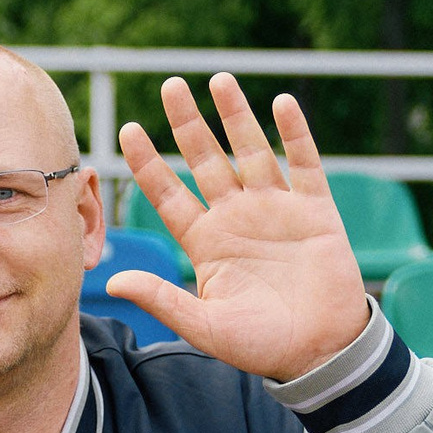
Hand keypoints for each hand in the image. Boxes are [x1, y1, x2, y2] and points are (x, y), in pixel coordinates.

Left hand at [110, 75, 370, 381]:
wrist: (319, 353)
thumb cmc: (260, 345)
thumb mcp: (204, 325)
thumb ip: (162, 299)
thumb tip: (113, 282)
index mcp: (206, 241)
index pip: (169, 193)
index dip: (148, 162)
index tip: (127, 130)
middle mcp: (237, 217)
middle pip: (206, 159)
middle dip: (188, 123)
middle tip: (169, 85)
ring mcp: (276, 210)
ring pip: (251, 150)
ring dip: (236, 115)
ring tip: (219, 79)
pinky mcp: (315, 211)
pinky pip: (304, 163)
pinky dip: (294, 133)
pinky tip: (281, 103)